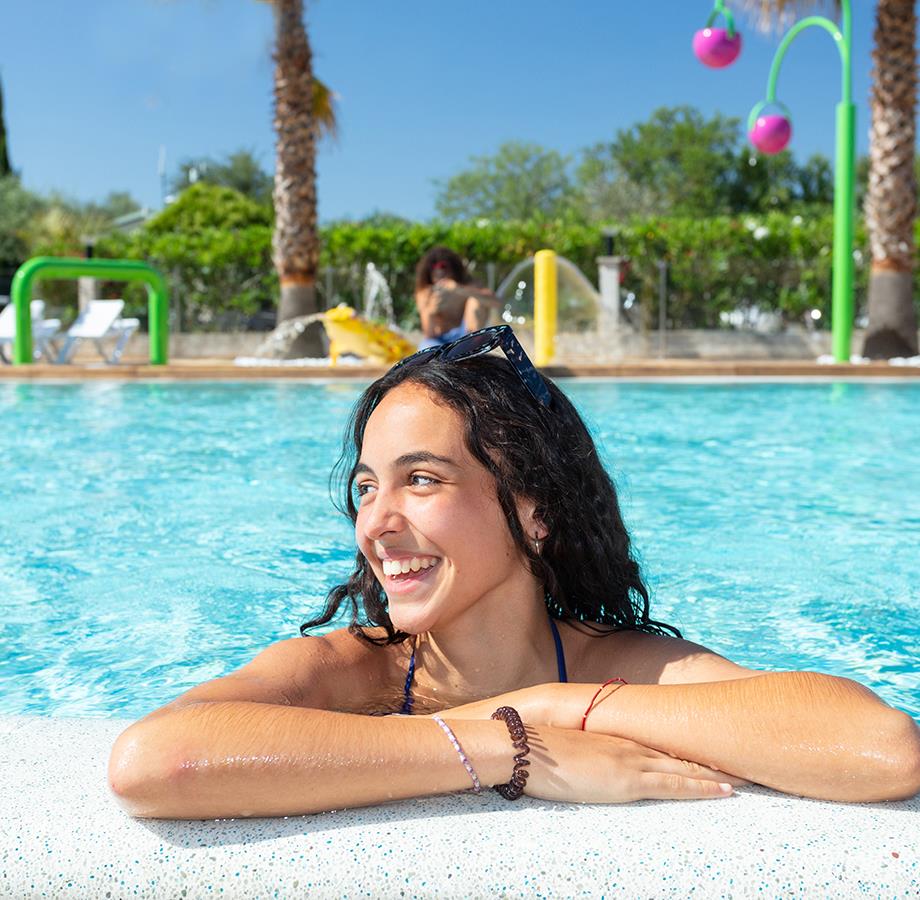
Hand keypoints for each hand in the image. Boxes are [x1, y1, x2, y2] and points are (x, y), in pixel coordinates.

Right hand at [523, 725, 745, 802]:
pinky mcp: (629, 781)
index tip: (713, 748)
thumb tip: (588, 765)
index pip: (662, 743)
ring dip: (719, 773)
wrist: (524, 747)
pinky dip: (703, 787)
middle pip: (681, 751)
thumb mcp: (568, 752)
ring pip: (687, 767)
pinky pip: (675, 785)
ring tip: (748, 775)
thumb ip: (586, 756)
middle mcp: (630, 745)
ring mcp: (631, 761)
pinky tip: (725, 791)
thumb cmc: (537, 752)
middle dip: (713, 757)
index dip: (690, 747)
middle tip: (747, 758)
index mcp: (615, 738)